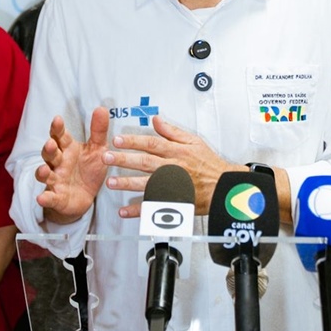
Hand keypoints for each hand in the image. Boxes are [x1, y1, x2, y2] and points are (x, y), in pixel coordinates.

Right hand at [35, 108, 110, 223]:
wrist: (86, 197)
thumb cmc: (89, 169)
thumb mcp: (98, 149)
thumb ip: (98, 131)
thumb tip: (101, 108)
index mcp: (68, 149)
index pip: (60, 136)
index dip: (57, 129)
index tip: (57, 119)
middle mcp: (58, 163)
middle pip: (50, 154)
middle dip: (49, 149)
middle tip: (51, 143)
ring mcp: (55, 180)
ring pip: (45, 174)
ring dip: (42, 172)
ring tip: (44, 169)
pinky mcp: (56, 197)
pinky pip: (49, 197)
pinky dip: (45, 198)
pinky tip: (41, 198)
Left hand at [102, 115, 239, 215]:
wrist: (224, 187)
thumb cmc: (209, 164)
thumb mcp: (194, 141)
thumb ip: (172, 131)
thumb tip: (156, 120)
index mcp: (176, 152)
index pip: (151, 144)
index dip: (133, 141)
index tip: (118, 140)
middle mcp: (172, 168)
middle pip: (145, 162)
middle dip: (124, 159)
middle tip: (107, 157)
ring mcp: (172, 186)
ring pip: (146, 184)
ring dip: (127, 183)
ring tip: (111, 182)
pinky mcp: (173, 201)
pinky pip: (154, 206)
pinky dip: (139, 210)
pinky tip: (124, 211)